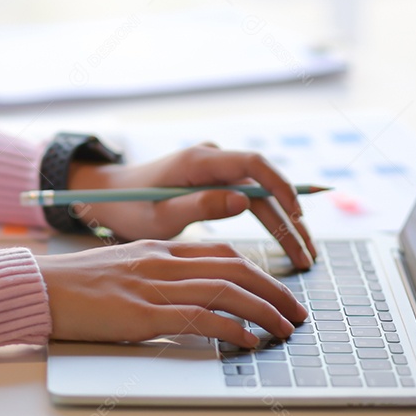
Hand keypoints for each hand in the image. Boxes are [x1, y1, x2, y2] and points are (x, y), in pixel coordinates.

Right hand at [36, 239, 308, 345]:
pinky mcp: (142, 313)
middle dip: (274, 290)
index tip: (277, 290)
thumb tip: (186, 294)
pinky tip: (249, 341)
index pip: (222, 252)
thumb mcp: (122, 267)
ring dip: (264, 311)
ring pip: (225, 290)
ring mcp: (153, 285)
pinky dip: (232, 328)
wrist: (38, 287)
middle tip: (297, 312)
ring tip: (285, 329)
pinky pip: (199, 317)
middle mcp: (161, 261)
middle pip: (234, 268)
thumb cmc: (74, 284)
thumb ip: (155, 274)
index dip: (257, 270)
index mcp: (158, 248)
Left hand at [67, 143, 316, 268]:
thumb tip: (244, 200)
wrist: (107, 196)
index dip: (281, 188)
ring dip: (284, 223)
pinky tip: (287, 241)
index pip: (253, 165)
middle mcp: (211, 158)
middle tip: (308, 255)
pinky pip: (250, 197)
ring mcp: (214, 168)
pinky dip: (269, 219)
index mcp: (198, 161)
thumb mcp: (159, 215)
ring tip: (305, 256)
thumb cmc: (127, 207)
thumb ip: (199, 206)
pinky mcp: (214, 181)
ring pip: (261, 194)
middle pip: (265, 184)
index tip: (298, 217)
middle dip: (290, 220)